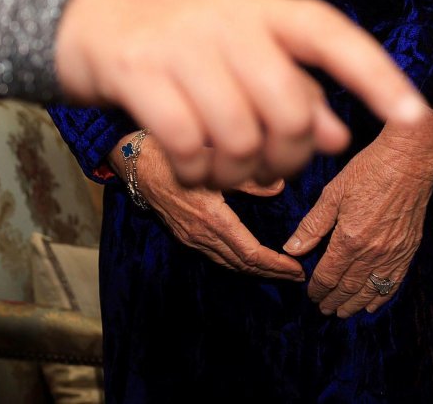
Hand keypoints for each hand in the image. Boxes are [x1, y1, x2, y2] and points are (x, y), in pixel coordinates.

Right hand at [55, 0, 426, 188]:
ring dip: (237, 173)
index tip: (412, 115)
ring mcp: (179, 44)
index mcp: (260, 7)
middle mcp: (225, 20)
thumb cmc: (181, 36)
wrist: (90, 15)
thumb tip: (336, 137)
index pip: (329, 34)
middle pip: (287, 109)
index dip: (374, 75)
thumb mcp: (242, 47)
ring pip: (238, 137)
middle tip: (270, 167)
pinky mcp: (138, 71)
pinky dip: (197, 172)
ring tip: (225, 168)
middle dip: (287, 156)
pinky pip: (188, 146)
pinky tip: (193, 168)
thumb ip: (292, 86)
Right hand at [123, 135, 303, 280]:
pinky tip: (247, 257)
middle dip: (271, 272)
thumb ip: (246, 178)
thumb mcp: (211, 161)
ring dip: (254, 270)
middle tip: (297, 275)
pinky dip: (237, 261)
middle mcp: (201, 235)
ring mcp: (190, 238)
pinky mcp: (183, 235)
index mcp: (211, 218)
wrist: (135, 163)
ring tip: (278, 269)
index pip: (251, 254)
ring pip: (228, 263)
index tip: (297, 268)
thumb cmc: (171, 156)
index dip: (276, 264)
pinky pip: (216, 256)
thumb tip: (279, 187)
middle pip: (242, 265)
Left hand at [283, 108, 432, 316]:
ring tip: (343, 312)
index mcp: (350, 239)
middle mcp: (373, 253)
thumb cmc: (368, 172)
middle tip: (323, 310)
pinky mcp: (409, 250)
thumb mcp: (333, 193)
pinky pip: (394, 282)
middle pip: (350, 287)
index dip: (317, 288)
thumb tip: (292, 249)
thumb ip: (312, 225)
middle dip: (334, 301)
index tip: (310, 295)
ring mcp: (394, 254)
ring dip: (356, 304)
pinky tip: (373, 303)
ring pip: (372, 290)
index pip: (329, 275)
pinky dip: (382, 296)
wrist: (408, 163)